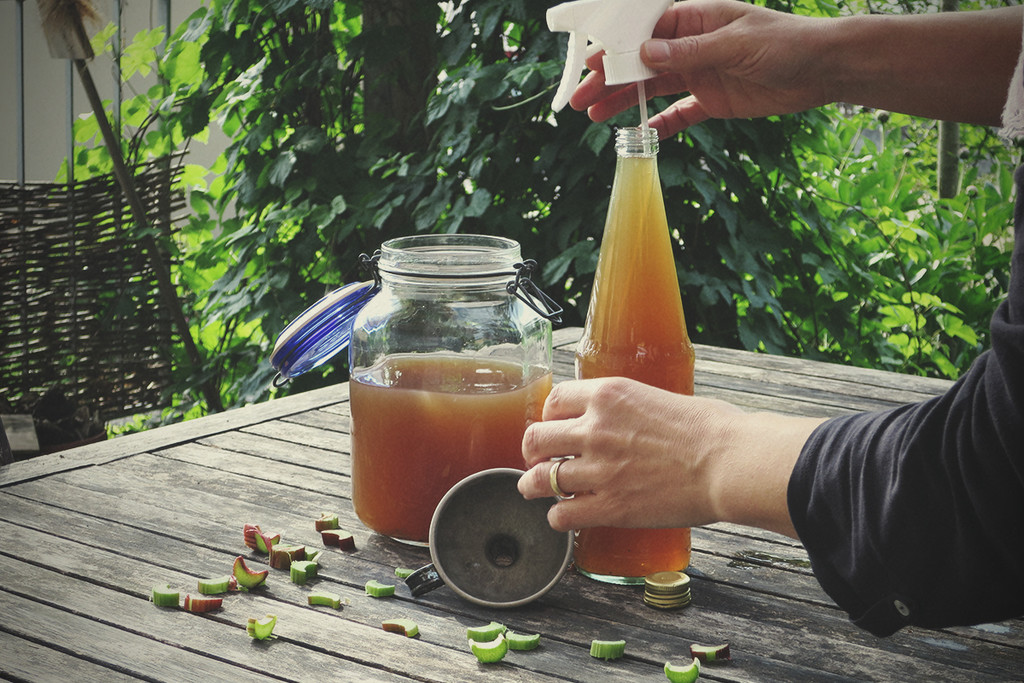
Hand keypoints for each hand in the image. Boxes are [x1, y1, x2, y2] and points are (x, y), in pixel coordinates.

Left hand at [518, 376, 823, 536]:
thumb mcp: (663, 398)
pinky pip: (562, 514)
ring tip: (534, 490)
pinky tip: (565, 516)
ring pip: (540, 479)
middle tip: (538, 460)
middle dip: (532, 451)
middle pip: (535, 438)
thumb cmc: (713, 429)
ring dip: (533, 486)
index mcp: (609, 395)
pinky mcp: (609, 507)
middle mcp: (595, 429)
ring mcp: (598, 470)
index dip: (550, 415)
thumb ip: (635, 409)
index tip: (554, 425)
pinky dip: (558, 517)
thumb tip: (635, 419)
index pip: (555, 399)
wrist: (730, 463)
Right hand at [569, 0, 833, 137]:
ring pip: (652, 88)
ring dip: (624, 102)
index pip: (644, 30)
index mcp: (694, 18)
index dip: (616, 47)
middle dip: (610, 79)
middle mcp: (691, 45)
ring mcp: (699, 73)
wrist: (822, 69)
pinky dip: (659, 125)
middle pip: (640, 62)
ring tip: (595, 117)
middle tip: (581, 99)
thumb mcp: (735, 43)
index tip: (592, 64)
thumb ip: (690, 50)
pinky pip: (678, 114)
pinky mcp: (711, 101)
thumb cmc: (785, 43)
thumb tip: (645, 51)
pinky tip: (639, 136)